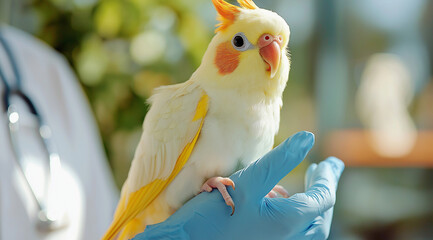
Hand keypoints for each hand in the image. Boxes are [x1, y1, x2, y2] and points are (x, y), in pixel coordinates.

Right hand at [133, 131, 343, 239]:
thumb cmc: (211, 216)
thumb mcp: (247, 182)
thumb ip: (279, 160)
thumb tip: (307, 138)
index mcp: (288, 222)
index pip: (322, 197)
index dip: (329, 177)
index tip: (332, 162)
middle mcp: (287, 239)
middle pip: (319, 217)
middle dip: (324, 192)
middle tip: (322, 172)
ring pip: (307, 229)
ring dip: (312, 208)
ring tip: (306, 188)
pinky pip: (291, 234)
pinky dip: (295, 218)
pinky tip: (280, 204)